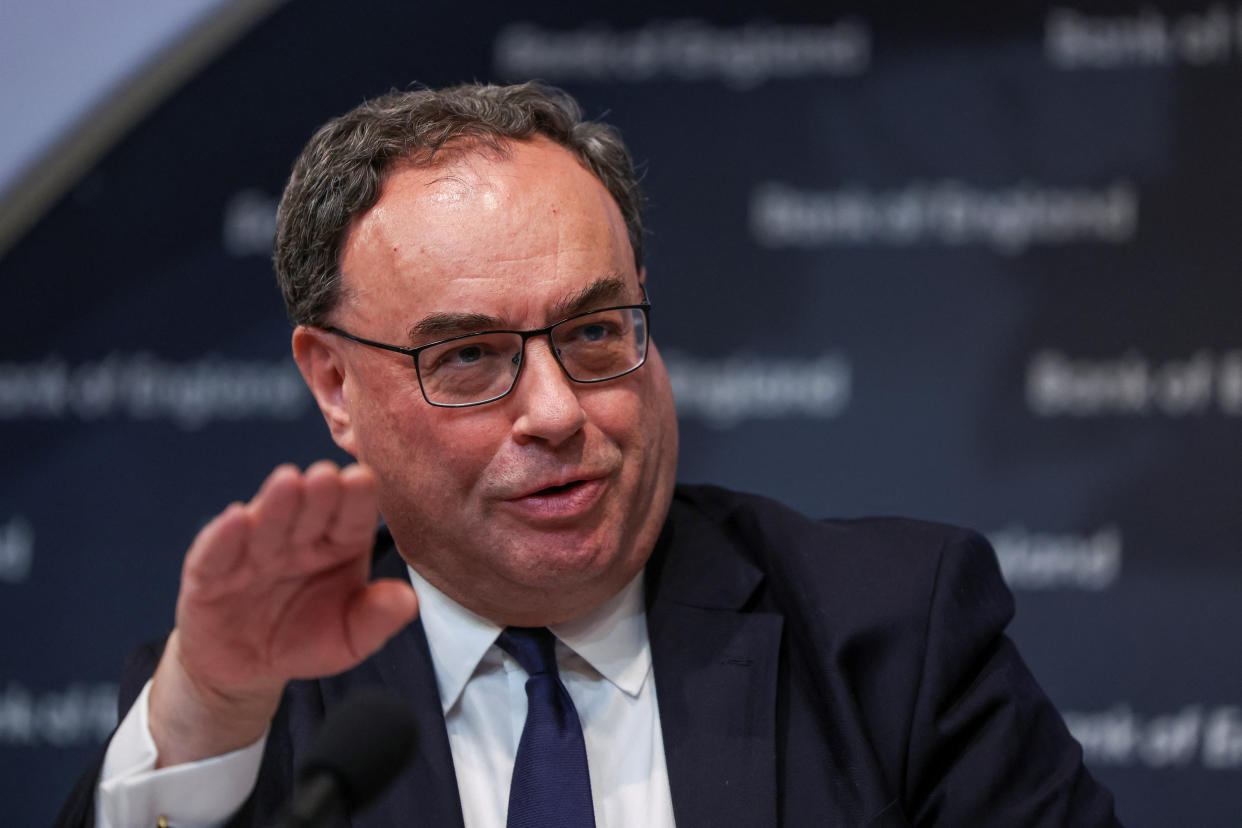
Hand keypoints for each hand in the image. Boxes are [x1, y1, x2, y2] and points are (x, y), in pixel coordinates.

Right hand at [148, 461, 417, 766]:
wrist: (248, 669)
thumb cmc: (306, 640)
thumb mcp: (350, 639)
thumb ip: (377, 618)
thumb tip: (407, 601)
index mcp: (337, 544)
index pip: (351, 518)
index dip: (356, 499)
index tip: (363, 479)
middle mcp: (296, 539)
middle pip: (310, 512)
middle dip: (318, 494)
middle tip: (326, 474)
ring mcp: (252, 553)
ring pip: (266, 524)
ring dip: (276, 505)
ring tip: (288, 483)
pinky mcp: (209, 574)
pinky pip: (215, 554)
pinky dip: (224, 537)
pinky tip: (236, 519)